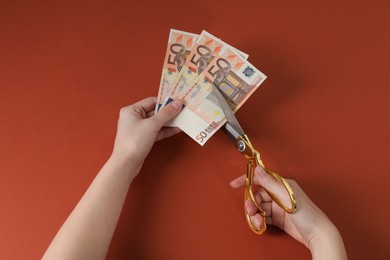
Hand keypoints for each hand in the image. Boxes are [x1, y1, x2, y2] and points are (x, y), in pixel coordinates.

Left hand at [112, 97, 182, 166]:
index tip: (177, 101)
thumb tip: (177, 104)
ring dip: (169, 121)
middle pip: (155, 111)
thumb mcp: (152, 125)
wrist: (127, 164)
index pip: (151, 101)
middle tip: (182, 110)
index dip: (165, 101)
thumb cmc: (133, 142)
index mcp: (131, 110)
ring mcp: (139, 129)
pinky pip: (157, 131)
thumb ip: (166, 113)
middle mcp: (134, 118)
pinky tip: (177, 129)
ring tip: (182, 118)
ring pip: (157, 122)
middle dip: (169, 112)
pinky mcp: (143, 138)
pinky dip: (166, 130)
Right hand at [230, 167, 346, 258]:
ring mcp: (279, 207)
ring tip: (258, 221)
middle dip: (251, 203)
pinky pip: (263, 217)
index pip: (260, 179)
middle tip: (251, 210)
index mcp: (282, 185)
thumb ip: (270, 183)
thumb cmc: (307, 214)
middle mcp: (279, 194)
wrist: (317, 234)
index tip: (234, 184)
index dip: (247, 181)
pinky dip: (260, 221)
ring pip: (259, 207)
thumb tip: (258, 169)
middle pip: (257, 195)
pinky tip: (262, 225)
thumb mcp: (286, 196)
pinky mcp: (279, 218)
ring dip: (255, 214)